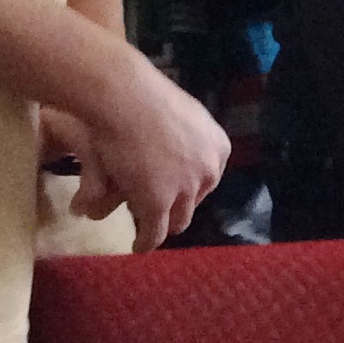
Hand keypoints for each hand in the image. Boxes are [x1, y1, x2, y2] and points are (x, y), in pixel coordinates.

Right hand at [77, 52, 230, 246]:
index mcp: (218, 147)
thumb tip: (180, 140)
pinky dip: (147, 242)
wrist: (125, 98)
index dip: (189, 186)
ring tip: (149, 229)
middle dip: (178, 206)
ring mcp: (185, 189)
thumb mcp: (184, 114)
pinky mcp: (157, 204)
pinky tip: (138, 247)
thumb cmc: (145, 96)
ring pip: (178, 220)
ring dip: (164, 224)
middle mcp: (208, 171)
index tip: (174, 190)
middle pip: (195, 201)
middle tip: (159, 208)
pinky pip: (154, 232)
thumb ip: (189, 134)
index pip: (208, 178)